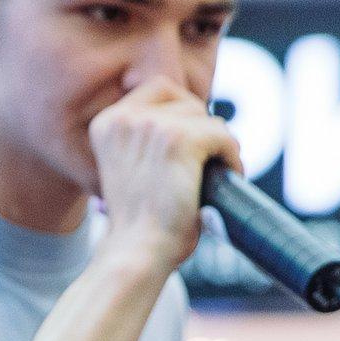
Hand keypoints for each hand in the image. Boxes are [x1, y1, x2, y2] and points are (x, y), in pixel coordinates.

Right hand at [86, 75, 241, 275]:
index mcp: (107, 123)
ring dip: (219, 145)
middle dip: (202, 128)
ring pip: (207, 118)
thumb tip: (197, 118)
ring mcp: (152, 126)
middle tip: (206, 160)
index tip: (189, 143)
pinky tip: (228, 177)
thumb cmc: (137, 224)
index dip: (182, 112)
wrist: (137, 251)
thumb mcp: (130, 169)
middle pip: (186, 100)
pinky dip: (232, 158)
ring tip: (214, 174)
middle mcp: (125, 118)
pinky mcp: (180, 140)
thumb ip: (146, 142)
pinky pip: (224, 135)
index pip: (158, 89)